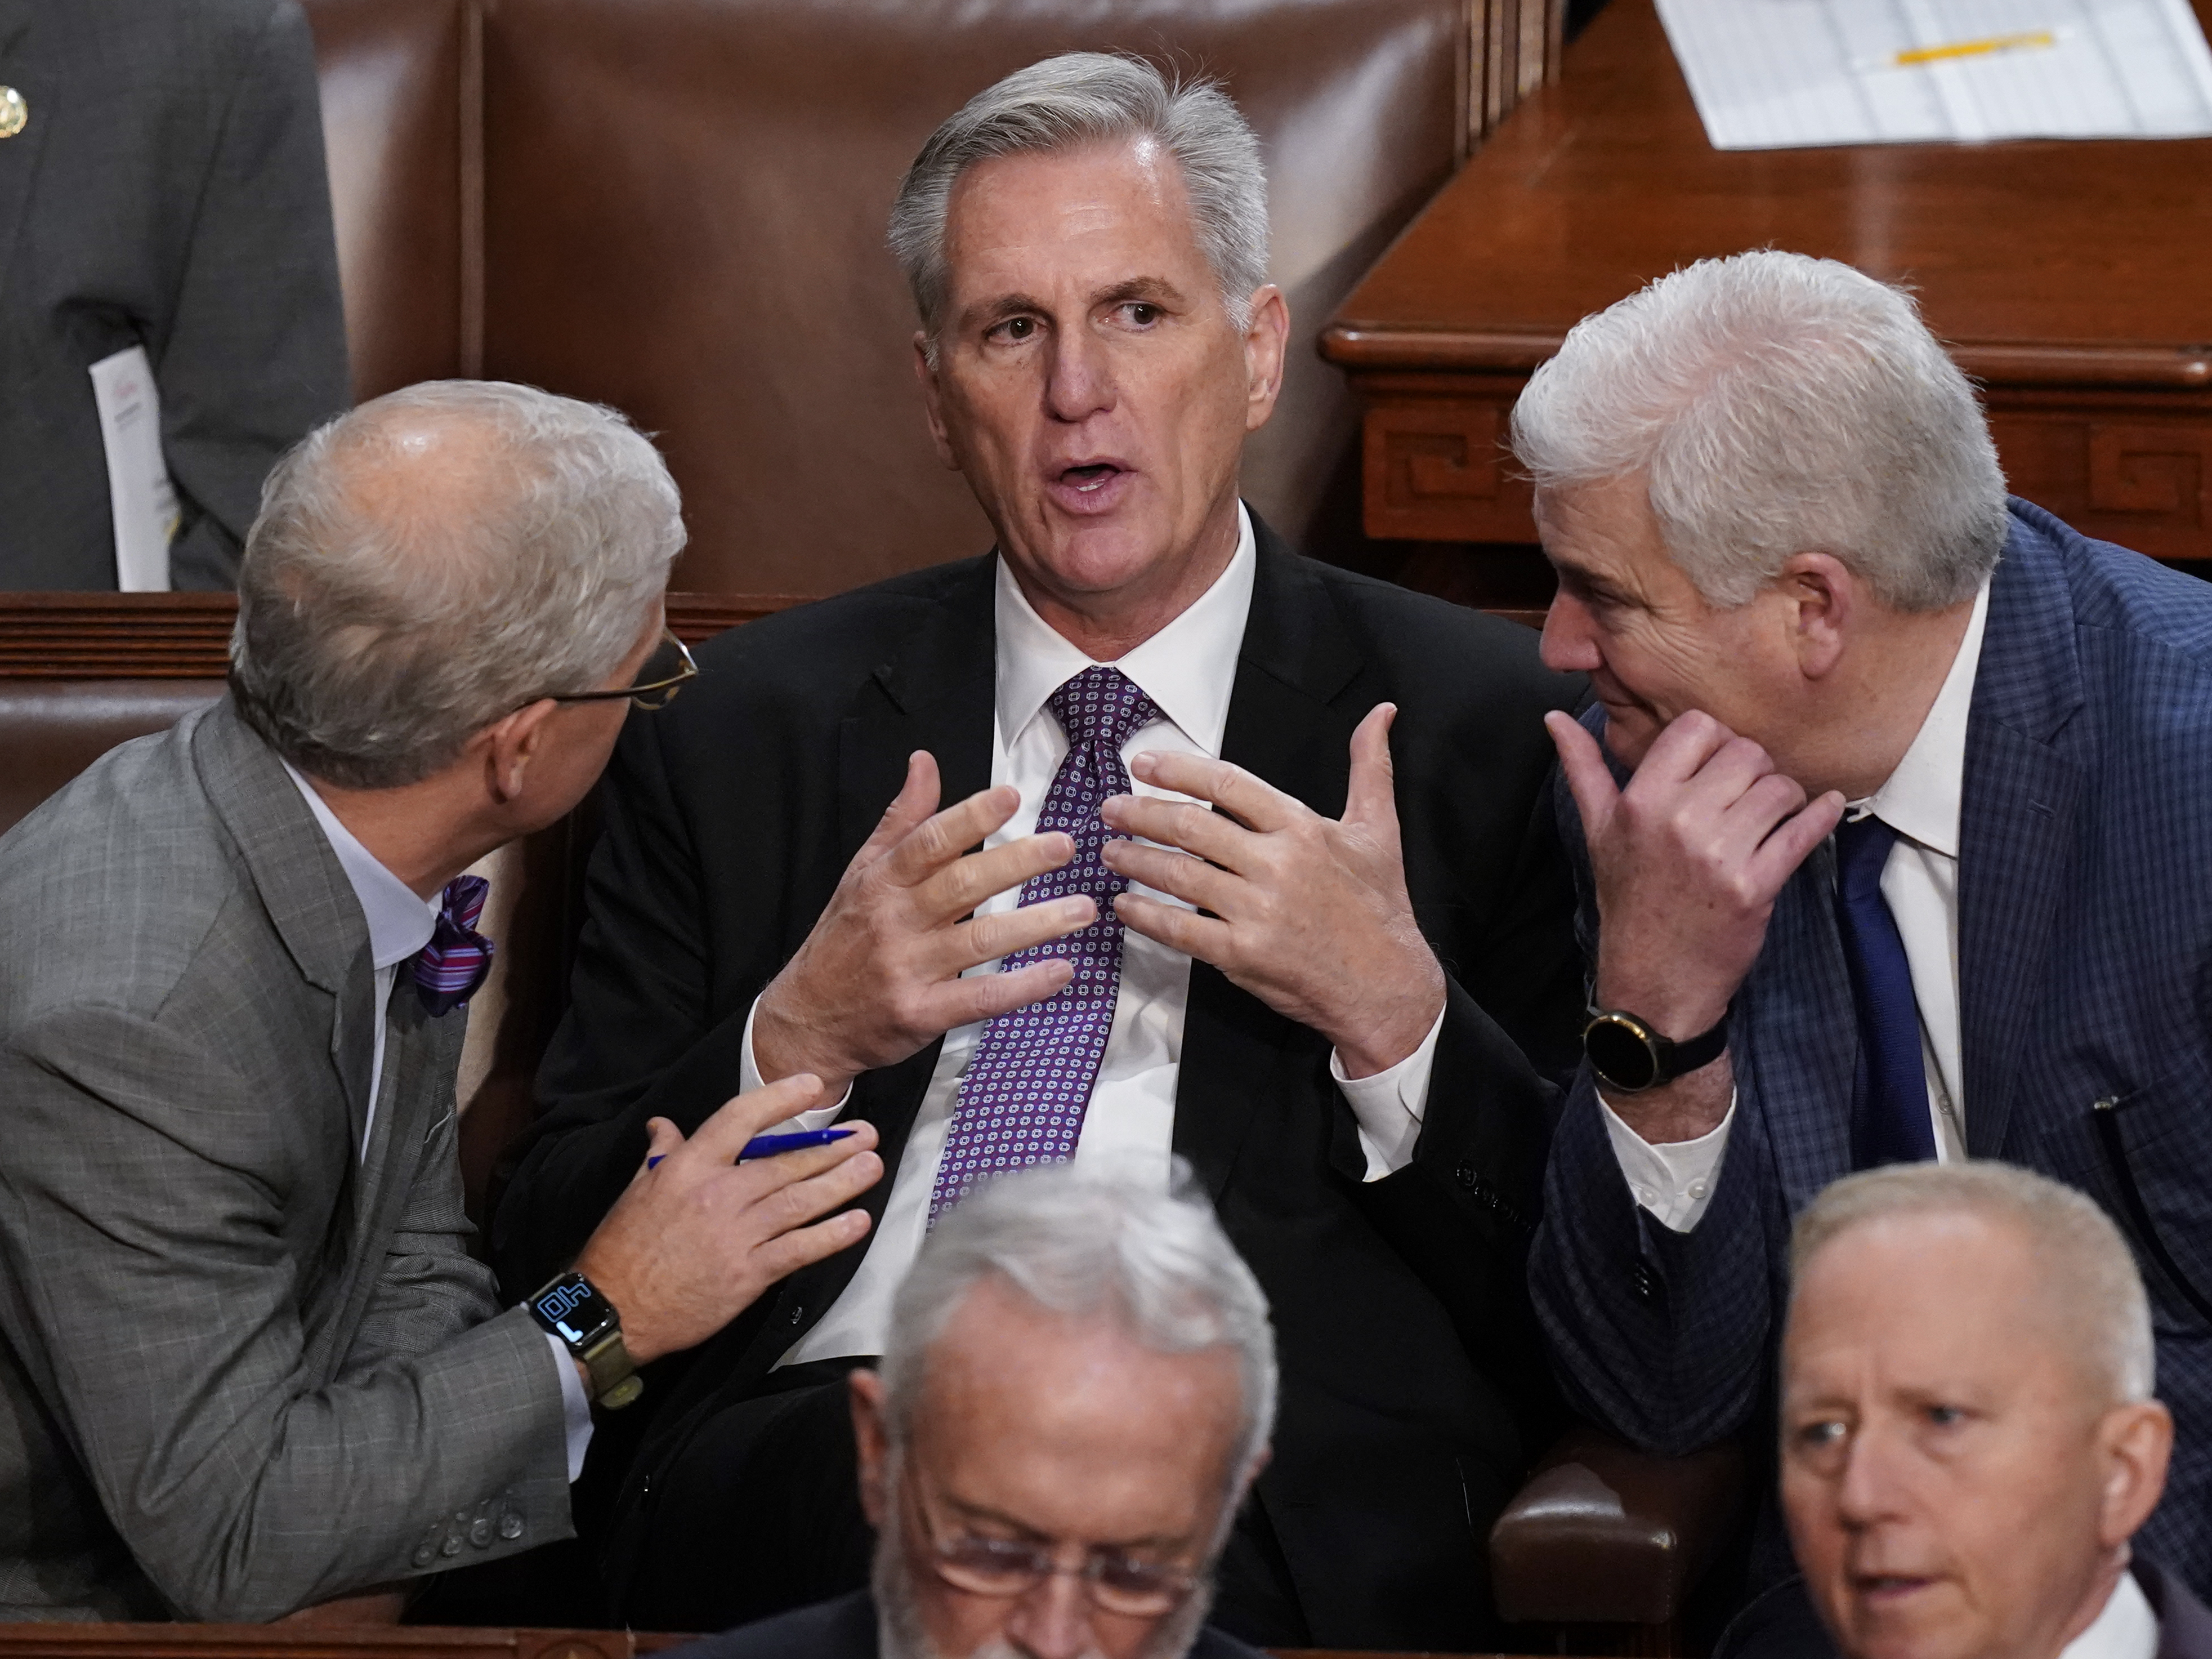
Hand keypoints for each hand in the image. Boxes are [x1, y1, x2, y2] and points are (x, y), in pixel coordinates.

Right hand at [573, 1074, 882, 1364]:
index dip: (780, 1099)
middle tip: (866, 1136)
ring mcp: (737, 1235)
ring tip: (872, 1166)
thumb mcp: (636, 1190)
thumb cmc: (622, 1249)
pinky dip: (832, 1235)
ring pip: (801, 1201)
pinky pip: (799, 1249)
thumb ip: (661, 1153)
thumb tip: (665, 1126)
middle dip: (832, 1147)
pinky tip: (858, 1222)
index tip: (811, 1085)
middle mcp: (718, 1195)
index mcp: (688, 1168)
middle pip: (786, 1163)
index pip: (741, 1119)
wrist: (613, 1311)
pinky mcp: (748, 1274)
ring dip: (843, 1182)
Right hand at [752, 751, 1096, 1094]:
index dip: (970, 817)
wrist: (807, 1019)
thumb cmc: (844, 939)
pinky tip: (1060, 972)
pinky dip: (1023, 987)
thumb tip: (925, 762)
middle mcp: (894, 921)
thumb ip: (902, 820)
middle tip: (1064, 847)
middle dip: (1016, 863)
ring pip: (980, 941)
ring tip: (1082, 910)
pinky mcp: (920, 1013)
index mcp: (882, 881)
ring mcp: (908, 969)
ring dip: (1036, 924)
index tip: (1011, 796)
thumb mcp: (862, 873)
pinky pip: (980, 998)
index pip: (929, 841)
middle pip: (961, 885)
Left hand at [1099, 704, 1444, 1077]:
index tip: (1144, 764)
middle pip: (1191, 827)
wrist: (1387, 984)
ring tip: (1109, 851)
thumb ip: (1371, 767)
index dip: (1180, 771)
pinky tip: (1125, 905)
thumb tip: (1381, 713)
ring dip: (1136, 860)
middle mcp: (1277, 865)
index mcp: (1302, 829)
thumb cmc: (1379, 907)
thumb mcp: (1380, 830)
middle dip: (1142, 813)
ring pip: (1179, 875)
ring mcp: (1257, 911)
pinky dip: (1146, 915)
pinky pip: (1180, 929)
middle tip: (1112, 808)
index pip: (1228, 785)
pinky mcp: (1242, 953)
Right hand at [1548, 708, 1843, 1139]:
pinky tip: (1825, 808)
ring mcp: (1719, 854)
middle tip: (1748, 794)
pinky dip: (1821, 816)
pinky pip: (1803, 832)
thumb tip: (1555, 718)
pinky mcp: (1755, 885)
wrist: (1653, 979)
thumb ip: (1583, 769)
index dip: (1716, 740)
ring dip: (1785, 797)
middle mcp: (1678, 821)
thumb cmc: (1629, 899)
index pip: (1698, 728)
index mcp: (1641, 800)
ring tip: (1770, 816)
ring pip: (1779, 788)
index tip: (1717, 765)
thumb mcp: (1598, 831)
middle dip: (1756, 769)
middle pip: (1746, 753)